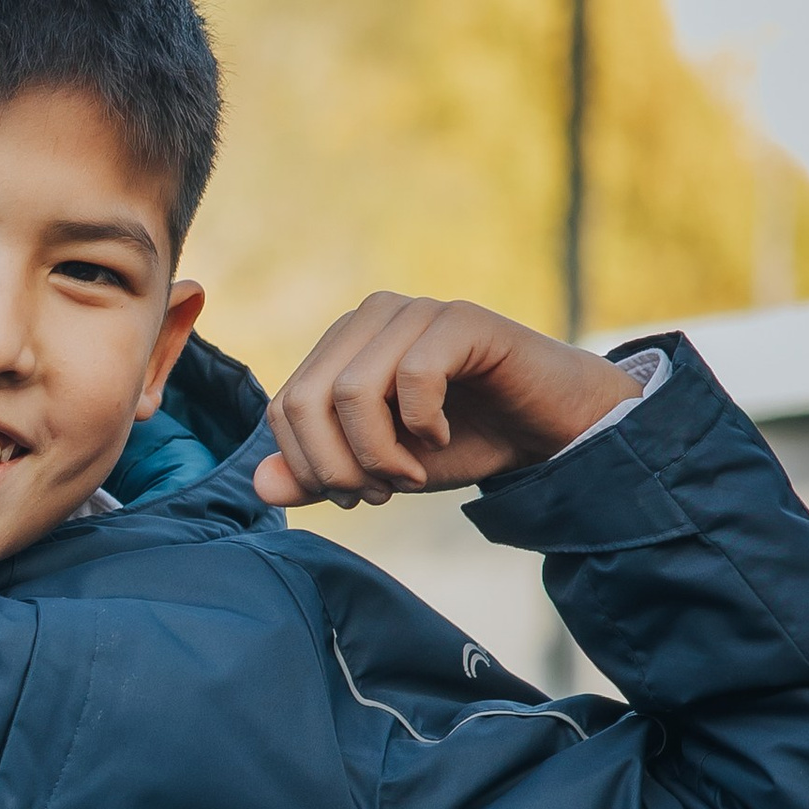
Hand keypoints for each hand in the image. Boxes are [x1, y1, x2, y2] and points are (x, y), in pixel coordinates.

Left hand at [254, 294, 638, 508]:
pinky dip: (422, 425)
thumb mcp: (381, 469)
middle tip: (381, 493)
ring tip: (413, 475)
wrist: (549, 429)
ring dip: (378, 454)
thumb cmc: (464, 441)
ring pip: (352, 391)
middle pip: (307, 401)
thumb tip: (259, 486)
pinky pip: (413, 374)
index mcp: (341, 347)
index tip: (356, 496)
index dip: (311, 468)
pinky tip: (443, 439)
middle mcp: (370, 318)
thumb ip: (320, 476)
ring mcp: (415, 312)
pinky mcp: (462, 320)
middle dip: (338, 466)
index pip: (285, 409)